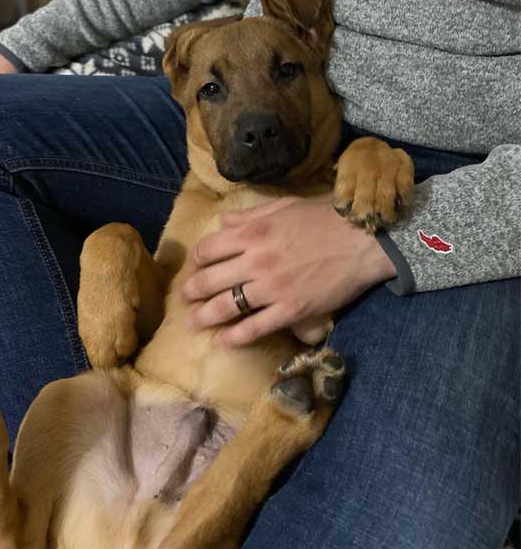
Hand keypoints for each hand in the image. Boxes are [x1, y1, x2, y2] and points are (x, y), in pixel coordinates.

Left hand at [182, 196, 395, 345]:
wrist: (362, 241)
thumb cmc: (325, 219)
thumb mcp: (284, 207)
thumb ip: (250, 216)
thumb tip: (222, 221)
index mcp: (252, 234)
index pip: (208, 249)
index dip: (198, 260)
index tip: (197, 267)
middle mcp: (255, 262)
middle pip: (210, 280)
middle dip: (192, 291)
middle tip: (186, 299)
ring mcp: (272, 289)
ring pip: (226, 307)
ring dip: (204, 317)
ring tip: (194, 323)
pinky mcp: (290, 310)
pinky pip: (255, 328)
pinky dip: (234, 337)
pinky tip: (222, 341)